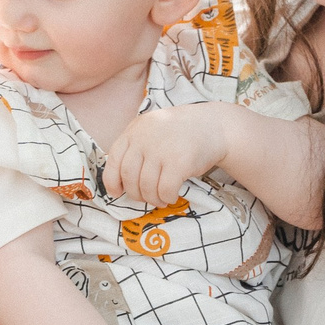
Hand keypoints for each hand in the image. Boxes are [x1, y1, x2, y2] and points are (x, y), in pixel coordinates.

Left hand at [103, 104, 232, 207]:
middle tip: (145, 198)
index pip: (113, 160)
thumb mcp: (151, 130)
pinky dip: (167, 198)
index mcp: (134, 130)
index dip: (112, 181)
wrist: (213, 126)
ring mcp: (161, 150)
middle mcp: (145, 138)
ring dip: (153, 199)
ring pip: (146, 187)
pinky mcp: (179, 162)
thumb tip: (119, 182)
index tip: (117, 192)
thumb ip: (135, 147)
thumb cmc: (179, 133)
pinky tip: (171, 196)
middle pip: (129, 177)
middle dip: (135, 194)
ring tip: (160, 199)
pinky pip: (165, 190)